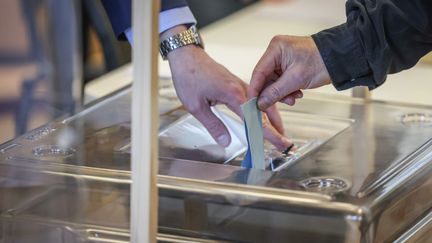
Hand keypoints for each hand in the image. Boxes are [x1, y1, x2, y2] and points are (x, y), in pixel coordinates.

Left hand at [163, 27, 291, 149]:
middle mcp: (240, 89)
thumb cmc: (188, 77)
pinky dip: (262, 108)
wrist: (186, 57)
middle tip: (284, 141)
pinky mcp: (235, 84)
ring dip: (271, 118)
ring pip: (261, 103)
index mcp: (233, 94)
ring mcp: (239, 85)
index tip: (280, 142)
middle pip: (265, 110)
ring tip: (278, 132)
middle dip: (276, 127)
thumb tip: (226, 141)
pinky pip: (254, 98)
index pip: (256, 118)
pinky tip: (264, 115)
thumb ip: (213, 125)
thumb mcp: (196, 106)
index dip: (269, 133)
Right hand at [248, 35, 330, 109]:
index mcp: (276, 48)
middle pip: (265, 78)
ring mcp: (283, 58)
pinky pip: (282, 81)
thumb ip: (275, 92)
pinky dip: (287, 90)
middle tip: (281, 102)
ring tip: (294, 97)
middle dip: (273, 92)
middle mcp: (277, 52)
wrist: (341, 60)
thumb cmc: (323, 62)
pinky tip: (297, 93)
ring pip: (274, 82)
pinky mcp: (289, 65)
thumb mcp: (296, 80)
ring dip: (282, 93)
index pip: (258, 72)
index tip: (252, 103)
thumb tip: (260, 102)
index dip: (255, 89)